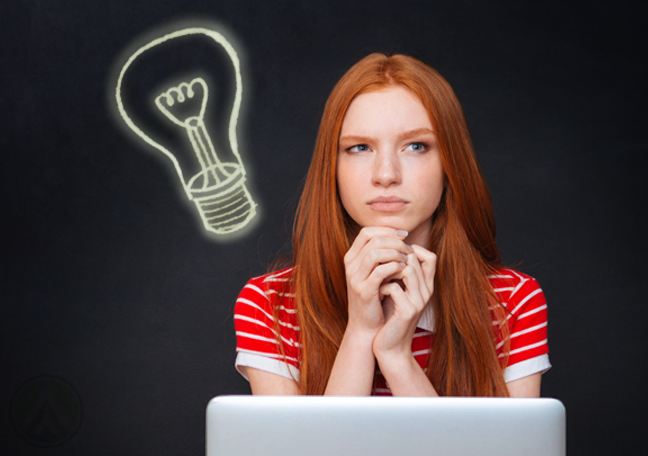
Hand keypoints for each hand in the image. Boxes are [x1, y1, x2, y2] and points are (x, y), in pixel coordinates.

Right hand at [343, 227, 412, 335]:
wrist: (367, 325)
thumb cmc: (376, 297)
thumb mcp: (377, 272)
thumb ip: (383, 255)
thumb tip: (401, 237)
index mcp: (351, 257)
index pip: (367, 232)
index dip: (387, 230)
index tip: (405, 235)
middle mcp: (350, 265)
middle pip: (373, 239)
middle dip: (395, 241)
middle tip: (409, 249)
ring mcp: (354, 278)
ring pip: (376, 253)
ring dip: (396, 253)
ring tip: (407, 259)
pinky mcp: (364, 290)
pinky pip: (381, 271)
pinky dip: (395, 267)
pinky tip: (404, 270)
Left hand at [373, 244, 436, 359]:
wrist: (391, 348)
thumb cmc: (391, 318)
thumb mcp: (399, 292)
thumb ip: (400, 275)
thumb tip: (391, 250)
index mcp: (426, 286)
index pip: (430, 256)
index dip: (411, 250)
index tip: (391, 257)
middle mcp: (427, 292)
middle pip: (414, 259)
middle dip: (393, 258)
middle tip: (379, 267)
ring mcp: (418, 302)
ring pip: (406, 269)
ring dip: (387, 270)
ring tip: (377, 278)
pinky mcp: (407, 312)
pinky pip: (394, 287)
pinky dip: (382, 286)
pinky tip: (377, 292)